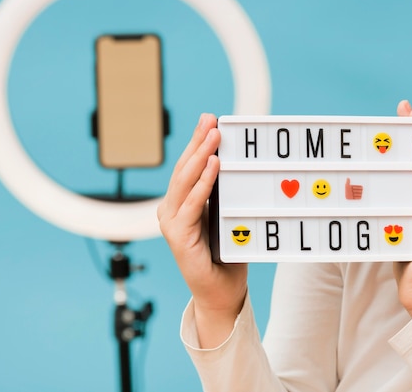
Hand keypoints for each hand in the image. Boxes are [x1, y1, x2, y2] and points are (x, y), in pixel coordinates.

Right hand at [157, 113, 247, 346]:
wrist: (221, 292)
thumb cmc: (226, 255)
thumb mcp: (227, 217)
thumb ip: (225, 195)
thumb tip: (239, 165)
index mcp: (182, 204)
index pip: (189, 167)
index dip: (197, 142)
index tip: (210, 120)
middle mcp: (171, 210)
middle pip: (184, 168)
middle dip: (197, 142)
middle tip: (211, 120)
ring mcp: (171, 223)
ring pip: (184, 182)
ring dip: (200, 156)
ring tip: (213, 136)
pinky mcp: (178, 237)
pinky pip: (191, 205)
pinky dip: (202, 184)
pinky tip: (213, 166)